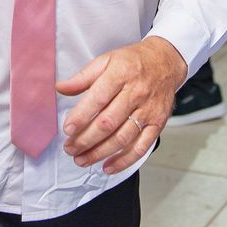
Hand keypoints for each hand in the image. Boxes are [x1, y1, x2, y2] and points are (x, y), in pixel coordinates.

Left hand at [57, 36, 186, 174]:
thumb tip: (60, 88)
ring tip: (81, 159)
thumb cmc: (133, 61)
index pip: (98, 99)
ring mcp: (147, 110)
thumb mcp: (107, 59)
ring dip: (99, 153)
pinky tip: (108, 166)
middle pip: (108, 123)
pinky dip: (124, 161)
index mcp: (120, 75)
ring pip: (122, 138)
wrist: (166, 61)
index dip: (81, 117)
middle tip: (70, 148)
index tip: (67, 129)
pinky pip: (141, 147)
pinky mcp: (157, 123)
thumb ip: (83, 76)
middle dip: (86, 140)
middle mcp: (135, 94)